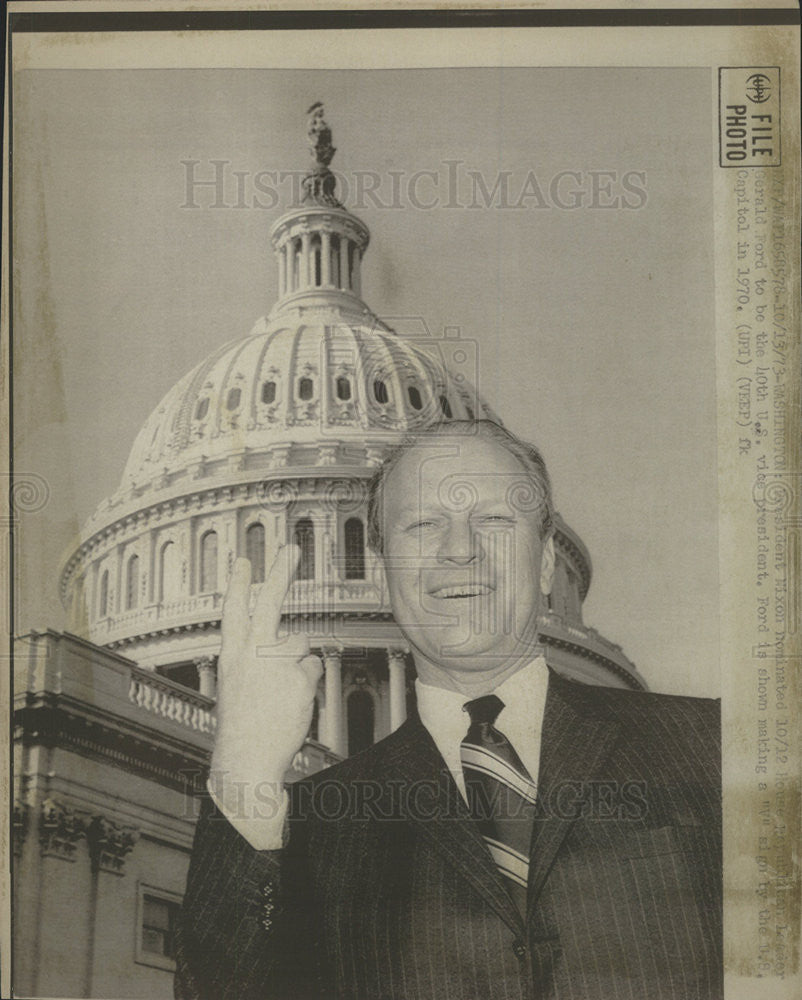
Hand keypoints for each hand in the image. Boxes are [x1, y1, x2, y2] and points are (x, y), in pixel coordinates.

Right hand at [210, 545, 322, 817]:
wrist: (246, 760)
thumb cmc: (244, 725)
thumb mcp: (240, 684)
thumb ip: (260, 657)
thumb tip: (295, 640)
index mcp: (232, 654)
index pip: (233, 611)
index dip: (239, 584)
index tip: (242, 559)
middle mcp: (252, 652)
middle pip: (269, 603)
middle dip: (280, 571)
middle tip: (290, 548)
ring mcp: (276, 662)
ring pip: (301, 644)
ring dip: (298, 664)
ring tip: (280, 694)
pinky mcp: (299, 676)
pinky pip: (313, 668)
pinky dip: (308, 684)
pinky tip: (291, 703)